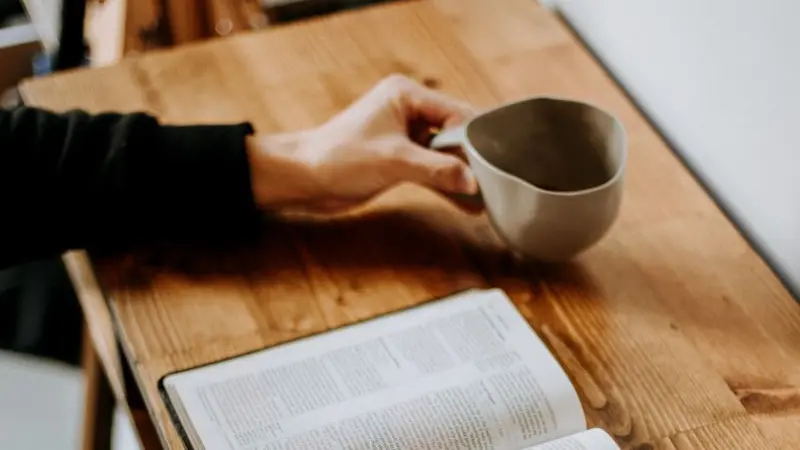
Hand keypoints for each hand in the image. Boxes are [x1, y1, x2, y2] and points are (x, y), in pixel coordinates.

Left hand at [246, 74, 478, 212]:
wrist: (303, 179)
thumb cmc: (338, 158)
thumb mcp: (393, 161)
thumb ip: (437, 170)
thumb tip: (473, 182)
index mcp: (406, 94)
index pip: (456, 113)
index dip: (474, 140)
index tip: (490, 167)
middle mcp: (408, 109)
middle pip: (455, 133)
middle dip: (471, 159)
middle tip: (494, 183)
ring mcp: (405, 134)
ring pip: (445, 154)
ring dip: (461, 175)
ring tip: (487, 196)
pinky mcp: (400, 157)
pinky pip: (432, 169)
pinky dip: (446, 185)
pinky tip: (467, 203)